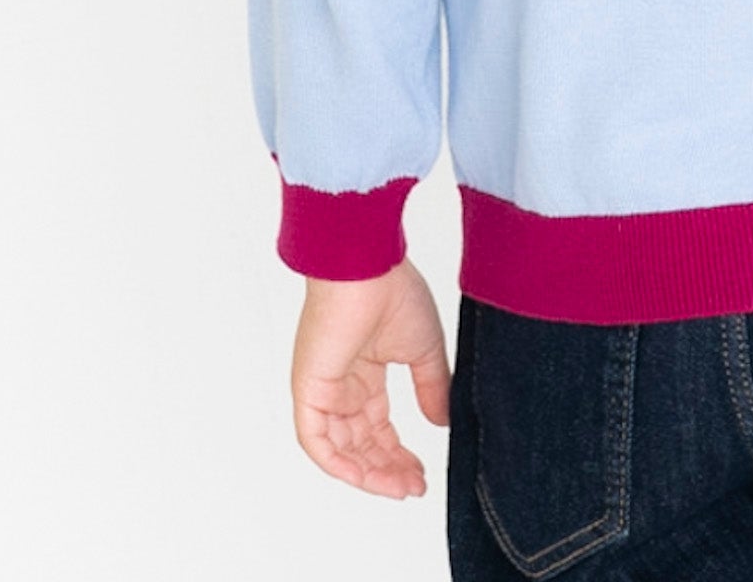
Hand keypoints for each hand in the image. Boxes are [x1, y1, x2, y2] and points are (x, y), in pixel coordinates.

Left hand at [292, 259, 452, 498]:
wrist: (367, 266)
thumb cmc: (393, 291)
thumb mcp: (424, 348)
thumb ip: (432, 387)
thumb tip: (444, 422)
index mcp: (365, 371)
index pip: (378, 426)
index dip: (399, 453)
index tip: (422, 472)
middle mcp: (341, 385)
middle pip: (361, 443)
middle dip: (388, 469)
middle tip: (415, 486)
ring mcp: (323, 389)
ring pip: (340, 449)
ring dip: (370, 472)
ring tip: (401, 486)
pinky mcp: (308, 390)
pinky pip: (316, 441)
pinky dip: (339, 464)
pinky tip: (367, 477)